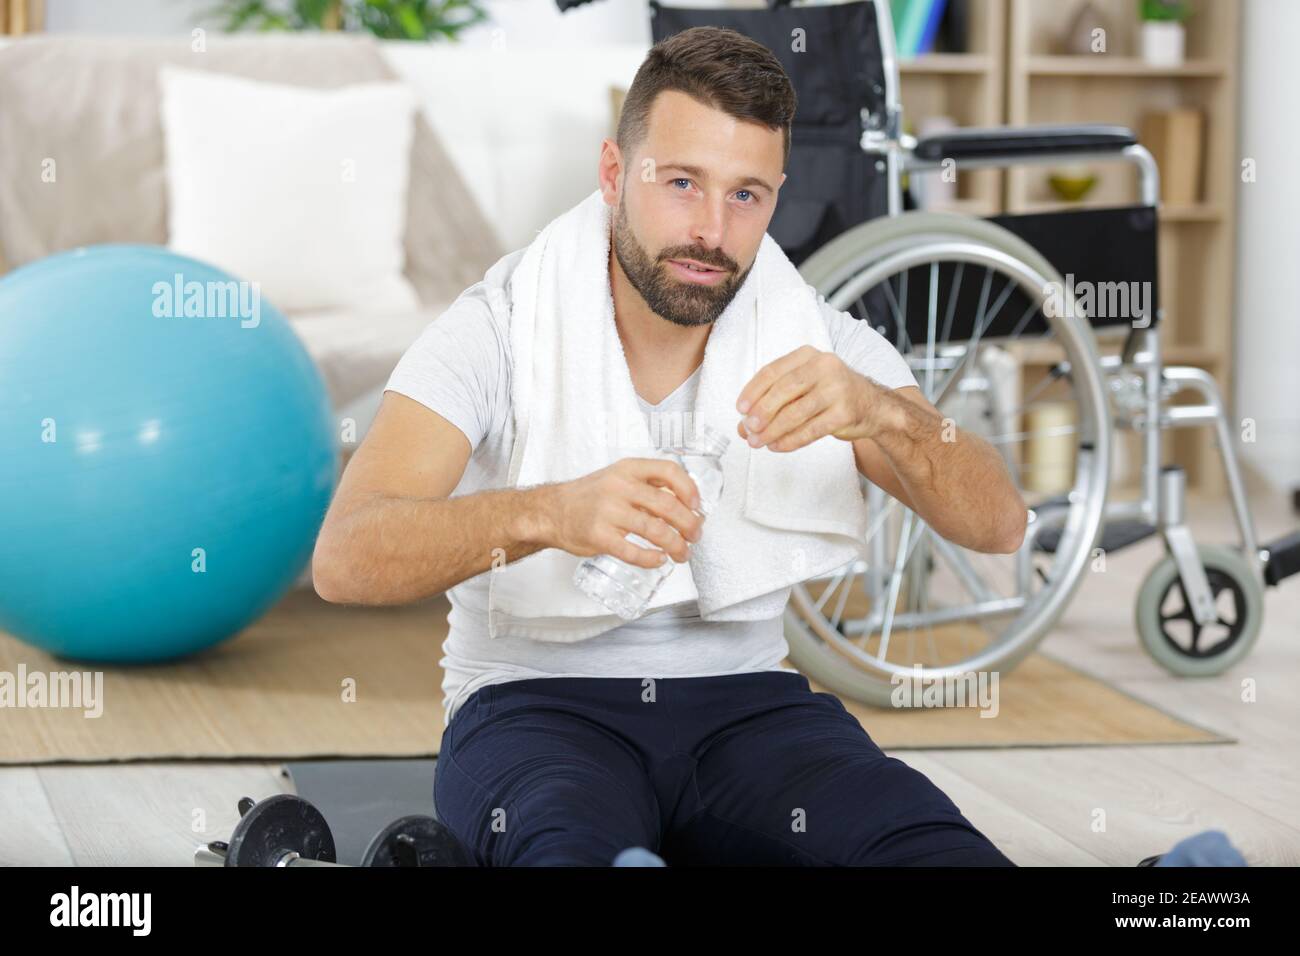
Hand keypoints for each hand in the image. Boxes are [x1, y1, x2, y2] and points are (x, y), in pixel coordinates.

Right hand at [550, 458, 704, 567]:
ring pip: (655, 530)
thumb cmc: (589, 496)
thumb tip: (685, 505)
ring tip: (682, 553)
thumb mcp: (618, 477)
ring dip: (676, 545)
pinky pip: (633, 551)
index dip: (689, 489)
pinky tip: (659, 560)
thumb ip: (648, 486)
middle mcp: (619, 487)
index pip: (668, 471)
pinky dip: (651, 559)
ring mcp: (608, 512)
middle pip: (668, 505)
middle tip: (695, 536)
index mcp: (628, 469)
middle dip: (689, 525)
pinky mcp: (599, 536)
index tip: (698, 505)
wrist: (552, 511)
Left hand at [735, 345, 880, 452]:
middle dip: (762, 411)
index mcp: (807, 355)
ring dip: (773, 430)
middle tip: (748, 428)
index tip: (740, 409)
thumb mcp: (803, 387)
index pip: (773, 371)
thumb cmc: (830, 395)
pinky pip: (811, 430)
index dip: (753, 391)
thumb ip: (773, 402)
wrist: (873, 406)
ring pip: (796, 412)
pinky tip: (777, 446)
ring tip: (758, 442)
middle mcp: (824, 366)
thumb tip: (743, 426)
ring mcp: (837, 388)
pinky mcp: (845, 412)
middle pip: (784, 389)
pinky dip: (791, 440)